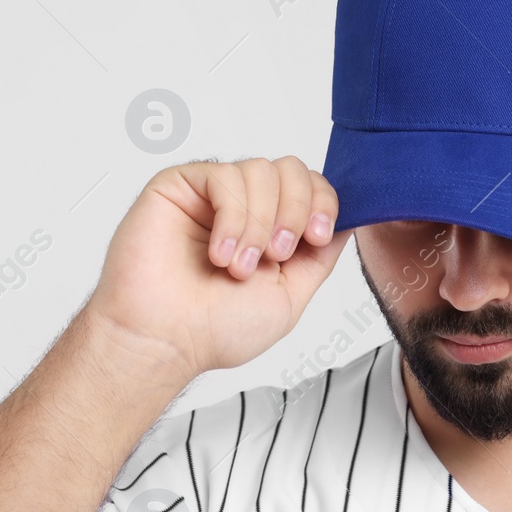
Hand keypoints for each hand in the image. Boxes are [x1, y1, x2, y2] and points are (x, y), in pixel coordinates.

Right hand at [86, 157, 351, 377]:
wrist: (164, 341)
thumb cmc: (214, 329)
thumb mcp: (290, 296)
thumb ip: (319, 258)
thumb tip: (346, 223)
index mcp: (270, 229)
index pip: (310, 188)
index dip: (323, 203)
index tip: (316, 237)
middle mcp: (243, 208)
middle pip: (291, 169)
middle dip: (295, 210)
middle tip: (277, 254)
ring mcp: (211, 195)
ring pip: (261, 170)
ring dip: (258, 223)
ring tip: (238, 266)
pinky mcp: (180, 185)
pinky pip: (225, 176)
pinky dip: (231, 218)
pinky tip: (219, 253)